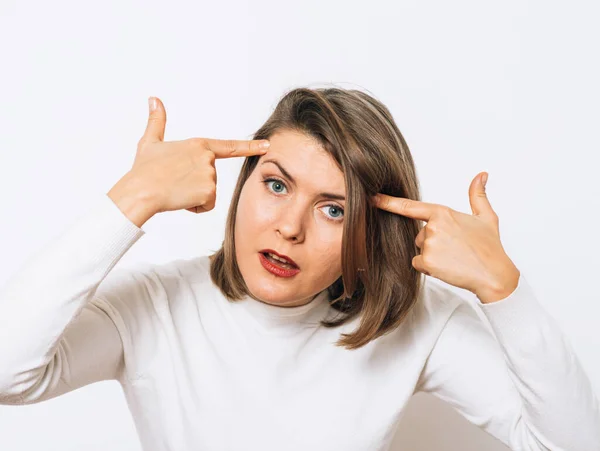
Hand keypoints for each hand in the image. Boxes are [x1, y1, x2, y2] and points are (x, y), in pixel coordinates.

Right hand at [109, 97, 269, 224]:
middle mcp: (207, 158)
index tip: (267, 146)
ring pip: (208, 193)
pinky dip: (194, 207)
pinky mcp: (209, 192)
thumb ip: (157, 121)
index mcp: (198, 145)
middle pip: (210, 178)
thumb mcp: (150, 142)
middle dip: (194, 185)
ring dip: (193, 196)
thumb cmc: (144, 170)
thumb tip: (153, 100)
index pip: (229, 146)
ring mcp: (210, 175)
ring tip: (175, 190)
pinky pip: (206, 205)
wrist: (140, 190)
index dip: (250, 147)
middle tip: (174, 181)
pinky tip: (180, 200)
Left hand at [371, 172, 519, 303]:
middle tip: (455, 248)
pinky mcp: (426, 261)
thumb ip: (478, 195)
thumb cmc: (490, 247)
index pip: (411, 207)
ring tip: (453, 258)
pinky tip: (447, 267)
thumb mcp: (486, 217)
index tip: (373, 198)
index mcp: (443, 213)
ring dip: (432, 255)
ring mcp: (428, 244)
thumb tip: (481, 175)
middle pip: (419, 235)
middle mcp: (433, 227)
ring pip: (419, 249)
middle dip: (433, 242)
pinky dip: (429, 268)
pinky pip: (418, 264)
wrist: (494, 274)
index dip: (389, 202)